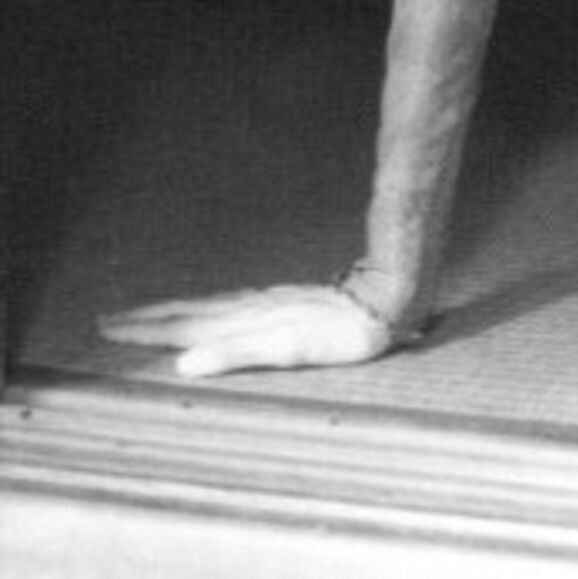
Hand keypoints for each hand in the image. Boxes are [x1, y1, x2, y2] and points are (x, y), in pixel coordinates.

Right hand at [96, 283, 395, 378]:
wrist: (384, 301)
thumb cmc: (340, 333)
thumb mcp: (287, 349)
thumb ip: (237, 354)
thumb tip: (184, 363)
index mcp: (244, 322)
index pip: (182, 327)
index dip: (145, 331)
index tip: (107, 329)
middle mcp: (250, 309)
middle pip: (187, 314)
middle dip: (146, 320)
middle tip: (106, 320)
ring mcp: (266, 303)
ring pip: (206, 307)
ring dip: (170, 312)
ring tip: (143, 314)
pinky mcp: (283, 301)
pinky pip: (228, 304)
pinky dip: (203, 308)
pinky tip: (207, 312)